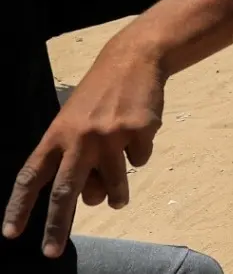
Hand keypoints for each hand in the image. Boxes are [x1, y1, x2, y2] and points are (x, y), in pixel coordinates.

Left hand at [4, 41, 163, 258]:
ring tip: (119, 202)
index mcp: (57, 135)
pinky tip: (138, 132)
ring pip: (113, 184)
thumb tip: (95, 198)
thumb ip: (79, 160)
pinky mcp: (139, 131)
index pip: (31, 176)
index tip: (10, 234)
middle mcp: (80, 138)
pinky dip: (139, 153)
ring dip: (116, 197)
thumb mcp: (77, 123)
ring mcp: (111, 135)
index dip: (19, 207)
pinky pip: (140, 160)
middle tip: (51, 252)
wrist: (133, 60)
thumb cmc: (99, 96)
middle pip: (65, 191)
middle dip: (56, 226)